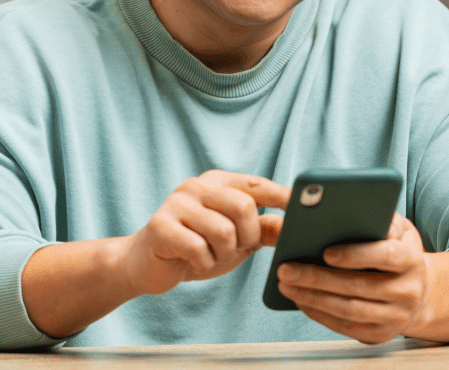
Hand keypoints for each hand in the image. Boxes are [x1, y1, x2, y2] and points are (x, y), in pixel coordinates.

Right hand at [118, 170, 288, 295]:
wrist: (144, 265)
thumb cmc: (196, 248)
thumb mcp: (236, 240)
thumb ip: (263, 230)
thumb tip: (294, 225)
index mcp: (219, 182)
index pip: (257, 184)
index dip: (282, 196)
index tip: (303, 207)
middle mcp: (198, 185)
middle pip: (244, 207)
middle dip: (247, 236)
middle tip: (237, 248)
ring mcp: (177, 202)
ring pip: (223, 231)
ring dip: (223, 254)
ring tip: (211, 255)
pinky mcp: (160, 225)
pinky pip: (198, 249)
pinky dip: (203, 263)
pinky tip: (193, 261)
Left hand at [276, 214, 434, 343]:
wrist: (420, 291)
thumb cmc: (399, 250)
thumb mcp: (399, 230)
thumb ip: (380, 220)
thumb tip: (348, 214)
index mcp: (413, 260)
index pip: (387, 256)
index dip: (357, 255)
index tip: (326, 252)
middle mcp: (408, 292)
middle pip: (358, 286)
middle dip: (318, 278)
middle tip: (286, 269)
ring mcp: (395, 317)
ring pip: (349, 310)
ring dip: (313, 298)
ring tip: (286, 284)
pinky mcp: (380, 334)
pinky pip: (346, 327)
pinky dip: (320, 314)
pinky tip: (301, 299)